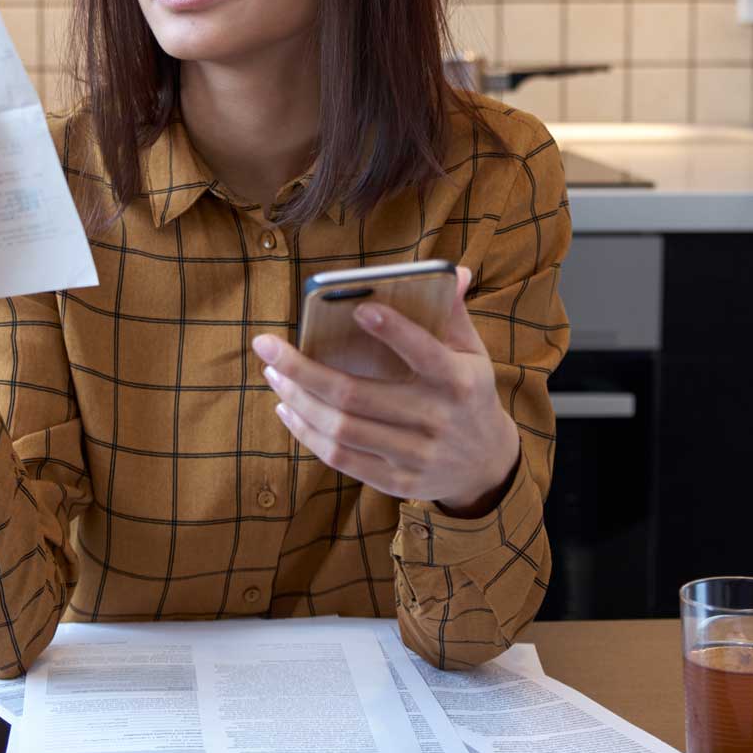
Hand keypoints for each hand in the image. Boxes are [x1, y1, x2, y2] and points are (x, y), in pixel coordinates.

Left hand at [252, 266, 520, 517]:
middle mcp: (437, 420)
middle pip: (357, 395)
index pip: (424, 352)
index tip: (357, 308)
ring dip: (298, 400)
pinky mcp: (397, 481)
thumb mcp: (473, 354)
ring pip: (341, 428)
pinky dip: (307, 433)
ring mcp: (416, 455)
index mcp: (459, 381)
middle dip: (303, 369)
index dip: (393, 331)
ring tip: (274, 374)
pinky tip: (288, 409)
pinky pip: (341, 458)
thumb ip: (454, 314)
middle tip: (267, 346)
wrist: (485, 465)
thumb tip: (454, 271)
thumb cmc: (468, 394)